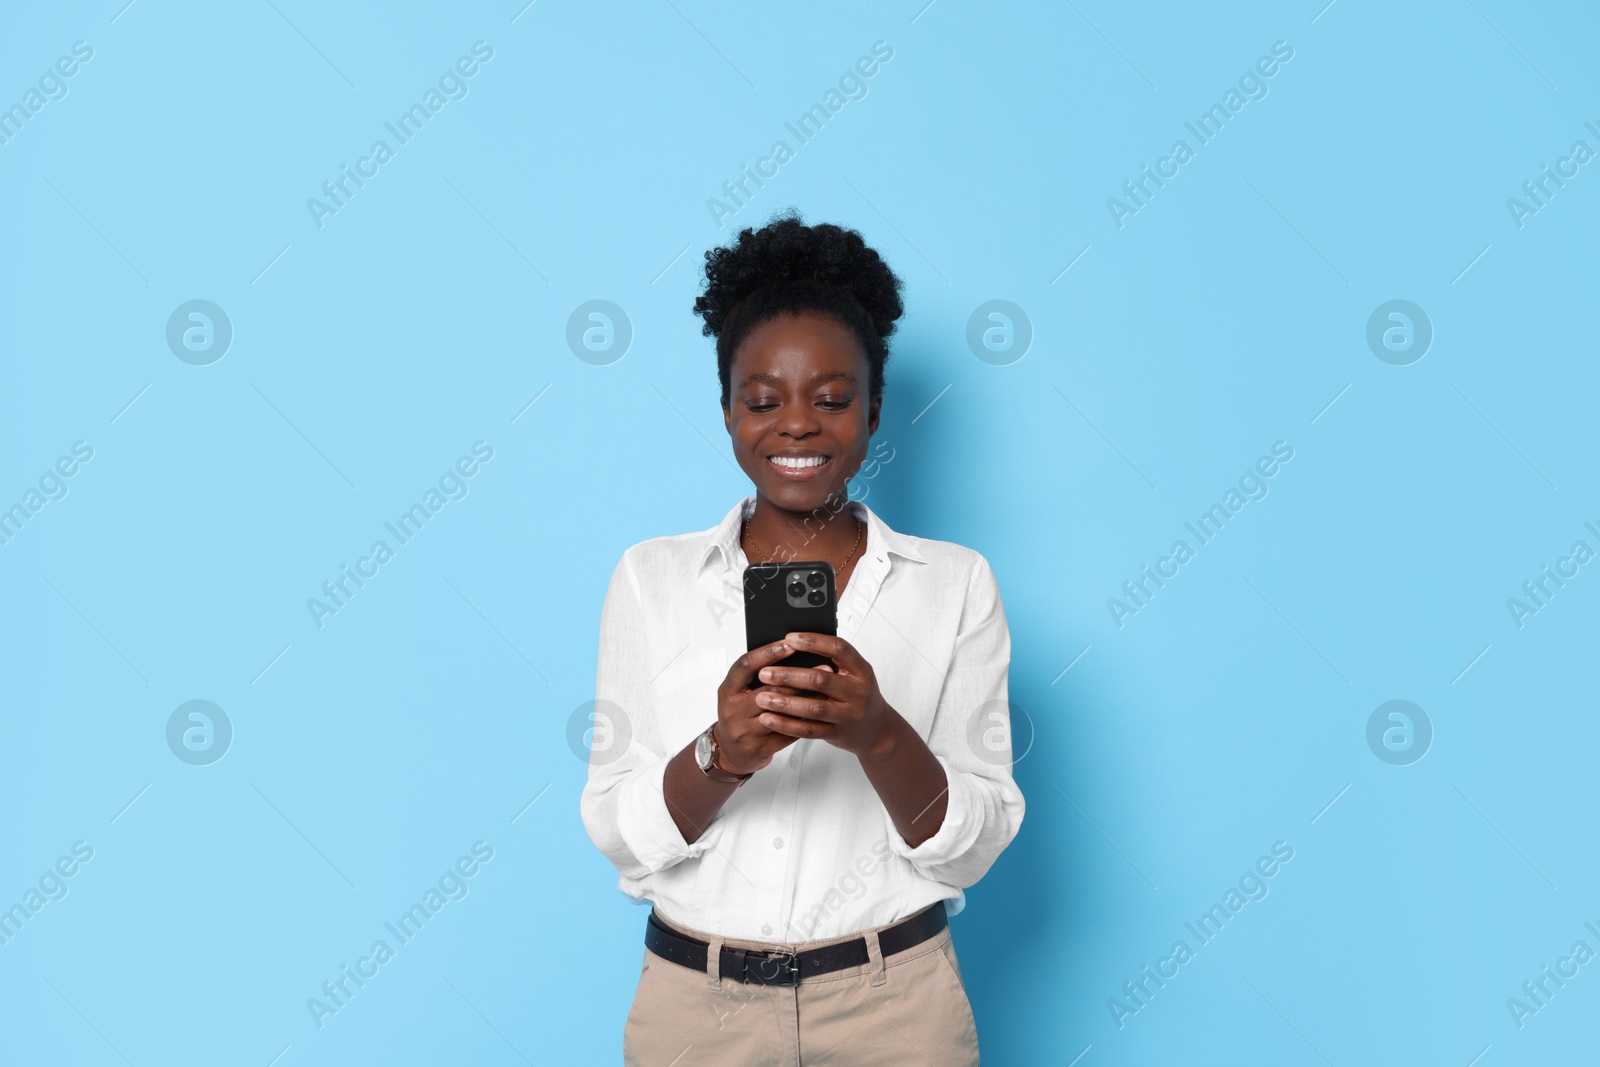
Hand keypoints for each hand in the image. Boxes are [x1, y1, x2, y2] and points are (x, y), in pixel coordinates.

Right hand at [713, 638, 810, 775]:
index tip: (790, 644)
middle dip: (798, 676)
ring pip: (782, 713)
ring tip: (827, 689)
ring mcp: (746, 731)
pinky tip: (821, 710)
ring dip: (807, 699)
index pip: (746, 665)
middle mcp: (734, 710)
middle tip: (823, 667)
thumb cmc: (739, 715)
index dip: (768, 653)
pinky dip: (806, 720)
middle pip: (768, 690)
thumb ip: (757, 676)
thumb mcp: (739, 692)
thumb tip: (791, 652)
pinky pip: (788, 732)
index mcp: (728, 690)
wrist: (729, 751)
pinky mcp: (761, 747)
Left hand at [751, 632, 901, 760]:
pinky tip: (768, 719)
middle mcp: (858, 692)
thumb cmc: (857, 695)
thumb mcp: (853, 674)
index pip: (839, 649)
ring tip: (762, 698)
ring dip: (785, 703)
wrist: (877, 731)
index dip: (814, 641)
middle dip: (789, 676)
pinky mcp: (838, 734)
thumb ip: (831, 662)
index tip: (789, 638)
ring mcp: (849, 715)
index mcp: (862, 670)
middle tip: (764, 673)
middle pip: (821, 680)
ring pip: (814, 708)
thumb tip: (791, 645)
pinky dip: (786, 725)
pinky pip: (809, 730)